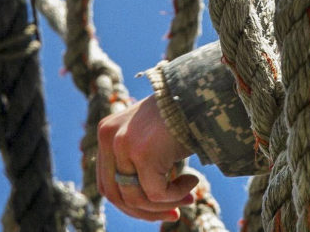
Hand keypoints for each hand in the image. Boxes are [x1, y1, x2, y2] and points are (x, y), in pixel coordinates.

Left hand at [97, 96, 197, 220]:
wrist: (202, 94)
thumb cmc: (185, 114)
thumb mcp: (154, 137)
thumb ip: (141, 161)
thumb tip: (146, 203)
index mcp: (107, 132)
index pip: (108, 182)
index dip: (131, 203)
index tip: (160, 208)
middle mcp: (108, 138)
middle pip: (117, 194)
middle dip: (146, 211)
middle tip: (175, 214)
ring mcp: (123, 145)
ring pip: (137, 197)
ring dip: (166, 204)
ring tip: (190, 196)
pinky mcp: (143, 153)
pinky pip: (156, 193)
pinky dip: (176, 195)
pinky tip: (193, 181)